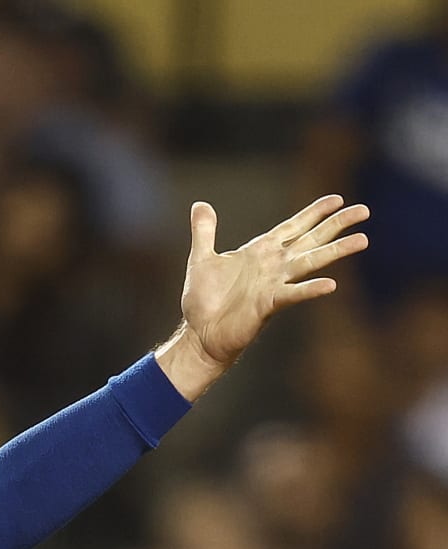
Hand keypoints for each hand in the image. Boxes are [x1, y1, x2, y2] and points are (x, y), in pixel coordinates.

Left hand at [156, 196, 368, 400]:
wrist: (199, 334)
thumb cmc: (203, 300)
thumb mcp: (200, 258)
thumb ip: (204, 231)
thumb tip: (200, 204)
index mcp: (260, 252)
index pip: (292, 227)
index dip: (314, 213)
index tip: (337, 199)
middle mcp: (273, 266)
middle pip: (311, 239)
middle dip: (336, 224)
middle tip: (364, 210)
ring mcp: (274, 284)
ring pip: (311, 262)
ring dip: (336, 251)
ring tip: (363, 240)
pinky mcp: (268, 304)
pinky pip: (293, 294)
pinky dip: (311, 289)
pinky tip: (330, 284)